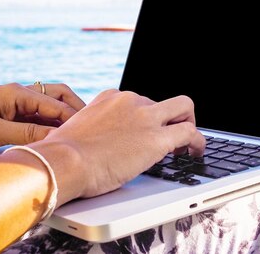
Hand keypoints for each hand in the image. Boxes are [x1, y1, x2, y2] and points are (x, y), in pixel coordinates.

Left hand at [0, 83, 85, 154]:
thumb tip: (54, 140)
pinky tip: (56, 137)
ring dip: (63, 117)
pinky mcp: (10, 117)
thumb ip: (26, 135)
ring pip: (49, 107)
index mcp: (18, 94)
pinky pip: (37, 118)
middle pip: (59, 96)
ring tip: (78, 132)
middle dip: (76, 109)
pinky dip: (50, 125)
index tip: (88, 132)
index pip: (56, 104)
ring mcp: (15, 105)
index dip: (73, 118)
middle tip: (91, 126)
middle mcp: (20, 96)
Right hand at [33, 89, 205, 203]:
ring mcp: (145, 117)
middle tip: (171, 135)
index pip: (138, 101)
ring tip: (188, 145)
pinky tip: (195, 152)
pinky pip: (190, 132)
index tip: (145, 131)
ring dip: (188, 124)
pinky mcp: (157, 138)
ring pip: (183, 108)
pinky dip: (197, 141)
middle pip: (162, 103)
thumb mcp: (77, 131)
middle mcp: (130, 101)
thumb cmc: (62, 155)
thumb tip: (96, 146)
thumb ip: (94, 131)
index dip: (146, 118)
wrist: (63, 161)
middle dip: (170, 117)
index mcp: (110, 98)